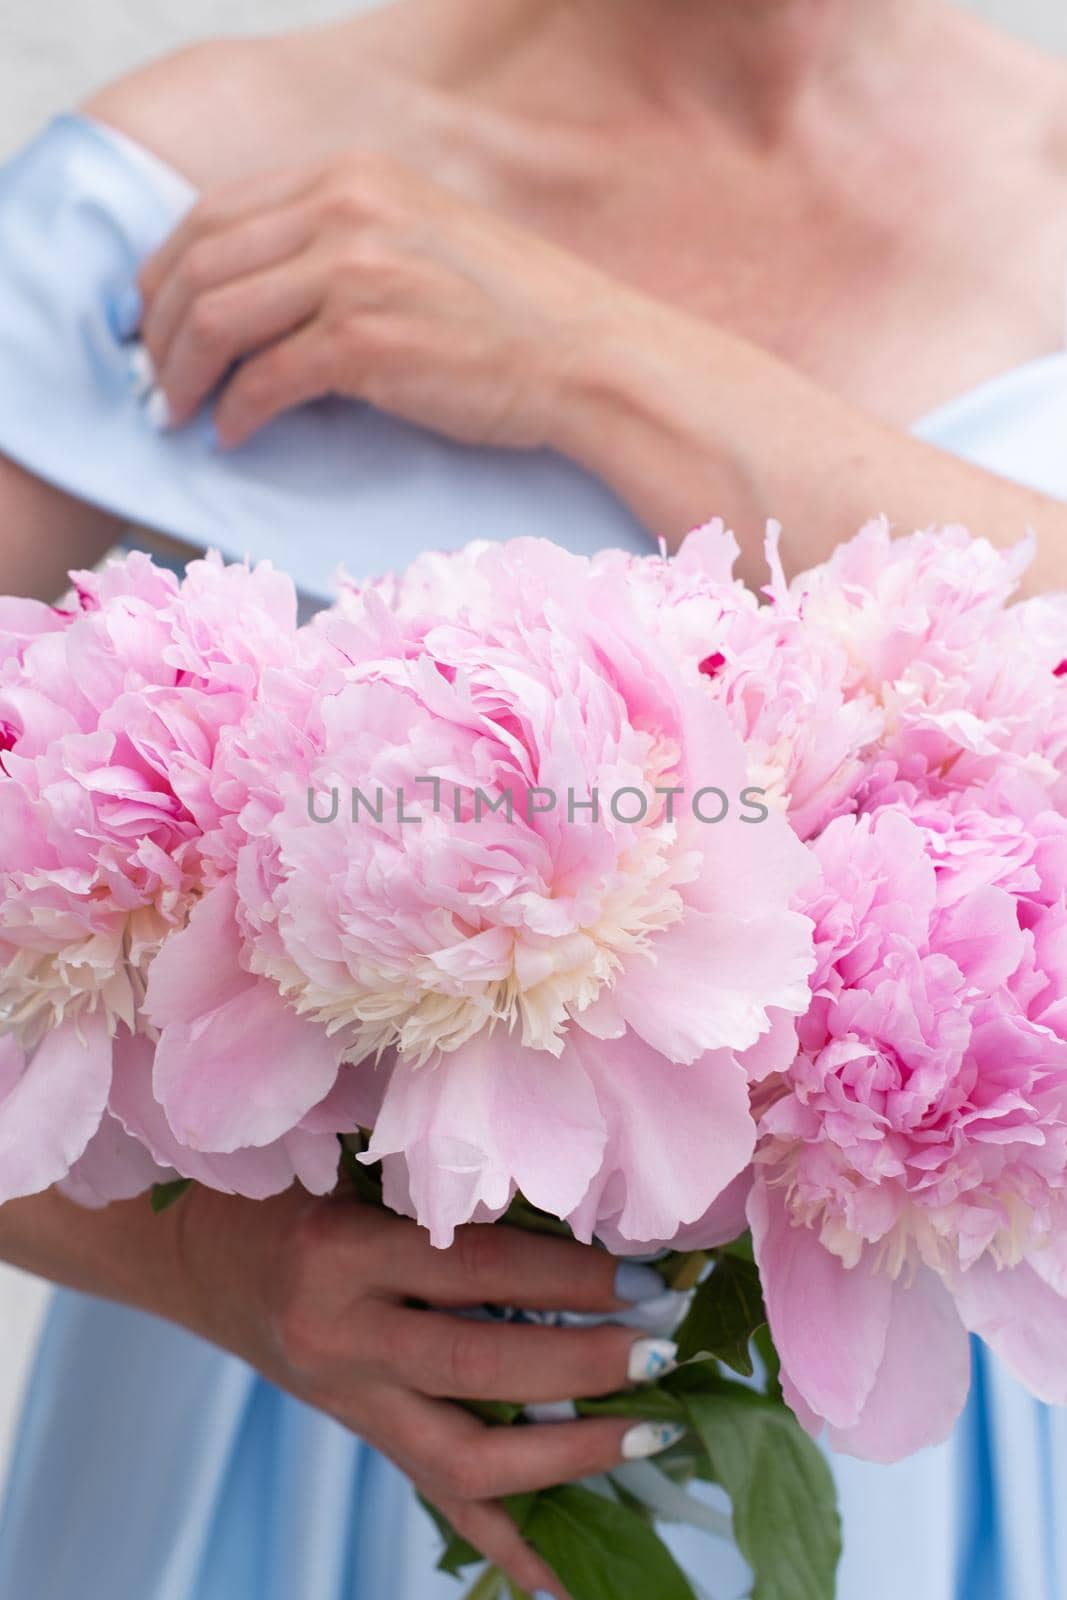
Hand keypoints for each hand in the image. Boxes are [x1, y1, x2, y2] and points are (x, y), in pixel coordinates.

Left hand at [137, 152, 621, 451]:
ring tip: (179, 413)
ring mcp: (355, 272)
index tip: (153, 318)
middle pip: (203, 264)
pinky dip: (239, 413)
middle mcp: (344, 210)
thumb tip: (260, 298)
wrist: (584, 354)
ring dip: (186, 376)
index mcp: (349, 177)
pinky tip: (235, 434)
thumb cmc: (509, 314)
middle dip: (162, 331)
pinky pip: (267, 379)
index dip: (165, 271)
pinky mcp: (367, 342)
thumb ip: (337, 246)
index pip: (214, 213)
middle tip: (154, 381)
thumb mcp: (416, 239)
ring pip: (221, 319)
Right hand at [176, 1184, 674, 1598]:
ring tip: (649, 1430)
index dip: (573, 1271)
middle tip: (662, 1347)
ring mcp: (349, 1399)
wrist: (205, 1255)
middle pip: (481, 1364)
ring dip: (569, 1450)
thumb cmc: (294, 1192)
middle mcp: (341, 1335)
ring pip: (467, 1455)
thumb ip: (453, 1206)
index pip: (481, 1267)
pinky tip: (565, 1581)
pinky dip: (507, 1543)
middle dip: (584, 1361)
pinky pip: (439, 1498)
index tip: (649, 1272)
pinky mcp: (361, 1436)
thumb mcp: (365, 1180)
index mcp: (344, 1253)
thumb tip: (592, 1222)